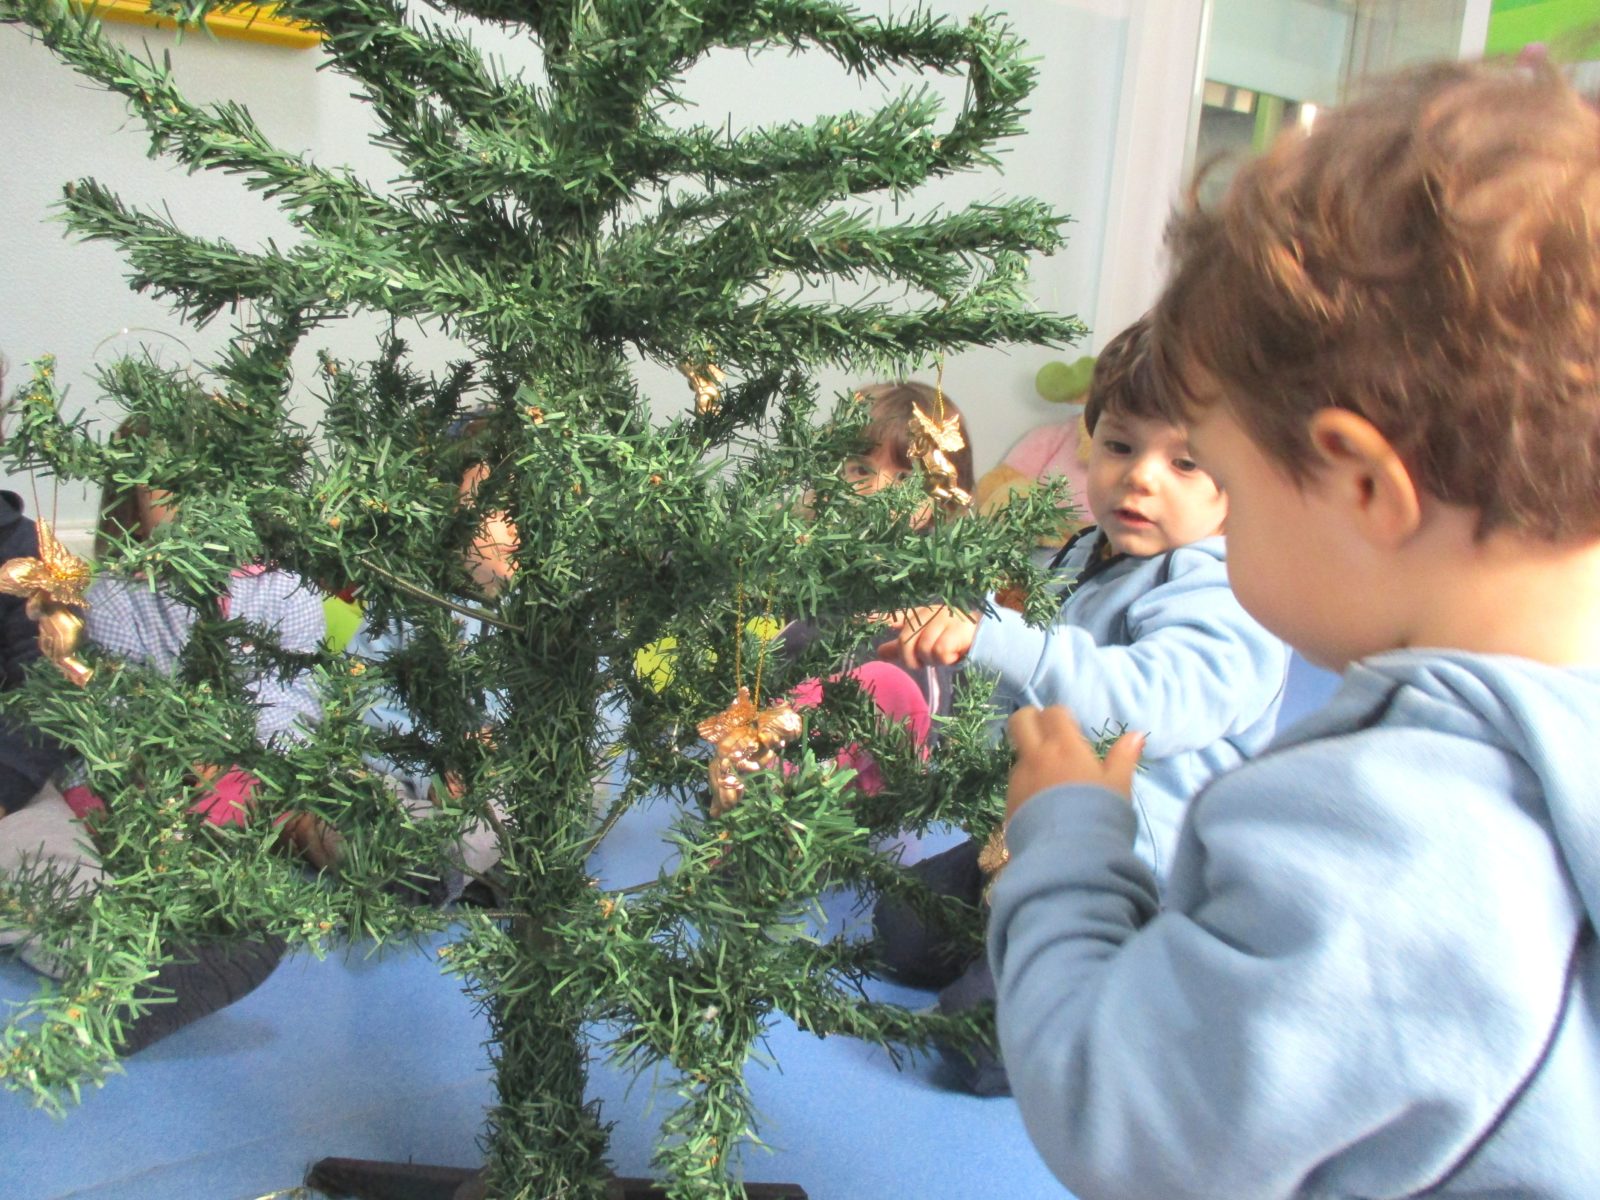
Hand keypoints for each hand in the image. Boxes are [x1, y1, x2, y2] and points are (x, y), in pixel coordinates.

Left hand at [874, 604, 979, 669]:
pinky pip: (939, 651)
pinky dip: (946, 658)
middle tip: (925, 662)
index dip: (876, 618)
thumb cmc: (951, 639)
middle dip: (913, 658)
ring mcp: (944, 618)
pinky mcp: (957, 628)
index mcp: (918, 615)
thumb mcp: (923, 644)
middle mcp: (929, 613)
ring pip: (924, 649)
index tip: (856, 619)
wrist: (985, 637)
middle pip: (906, 642)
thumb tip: (878, 652)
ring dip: (933, 659)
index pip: (894, 616)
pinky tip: (955, 653)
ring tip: (945, 653)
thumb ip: (900, 648)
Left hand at [1005, 706, 1143, 820]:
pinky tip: (1042, 799)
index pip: (1054, 713)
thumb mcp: (1118, 785)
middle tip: (1045, 732)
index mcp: (1064, 747)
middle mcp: (1037, 757)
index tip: (1070, 727)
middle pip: (1021, 721)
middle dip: (1031, 719)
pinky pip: (1016, 780)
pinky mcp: (1009, 799)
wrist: (1067, 853)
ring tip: (1050, 775)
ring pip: (1018, 753)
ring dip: (1030, 755)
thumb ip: (1124, 757)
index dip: (1061, 715)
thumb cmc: (1099, 814)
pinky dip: (1027, 781)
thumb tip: (1135, 735)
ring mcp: (1019, 778)